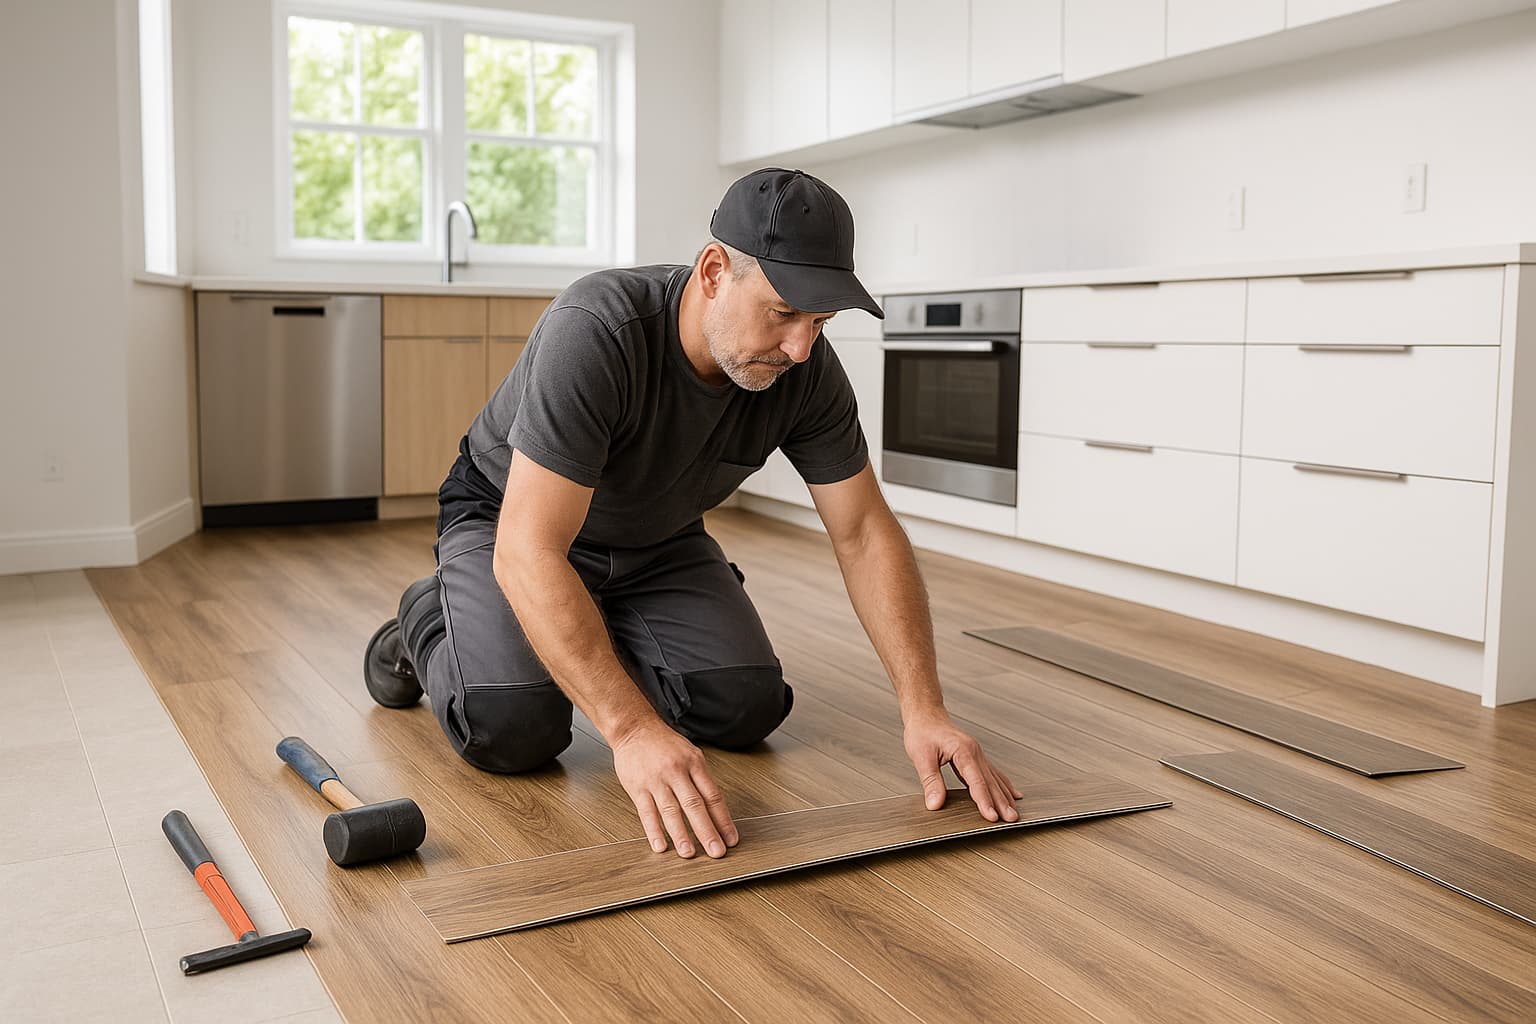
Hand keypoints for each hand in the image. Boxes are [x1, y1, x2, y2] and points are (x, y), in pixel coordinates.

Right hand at [612, 720, 738, 858]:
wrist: (634, 727)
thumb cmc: (664, 743)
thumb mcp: (690, 753)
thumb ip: (700, 779)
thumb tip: (715, 808)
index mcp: (694, 764)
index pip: (713, 796)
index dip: (723, 819)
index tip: (731, 839)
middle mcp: (677, 772)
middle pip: (695, 805)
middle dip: (707, 831)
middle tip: (716, 852)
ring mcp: (657, 780)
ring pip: (671, 811)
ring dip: (681, 835)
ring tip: (689, 853)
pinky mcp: (638, 787)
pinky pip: (647, 812)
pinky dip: (654, 831)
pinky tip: (660, 845)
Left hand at [903, 707, 1023, 822]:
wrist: (926, 714)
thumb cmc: (923, 732)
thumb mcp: (921, 757)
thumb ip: (931, 781)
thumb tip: (935, 804)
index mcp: (963, 751)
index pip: (977, 781)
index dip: (984, 801)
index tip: (991, 817)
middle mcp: (974, 752)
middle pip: (991, 782)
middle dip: (1002, 803)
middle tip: (1011, 820)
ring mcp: (977, 754)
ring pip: (995, 778)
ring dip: (1005, 797)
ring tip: (1013, 813)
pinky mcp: (975, 756)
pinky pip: (993, 773)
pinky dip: (1003, 785)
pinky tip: (1012, 794)